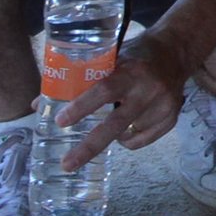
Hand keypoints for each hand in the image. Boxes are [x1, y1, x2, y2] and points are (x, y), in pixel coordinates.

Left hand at [54, 31, 193, 169]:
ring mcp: (163, 106)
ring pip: (126, 135)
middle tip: (67, 164)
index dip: (82, 106)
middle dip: (89, 147)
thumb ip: (79, 80)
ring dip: (112, 134)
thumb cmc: (135, 54)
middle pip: (116, 124)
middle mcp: (149, 89)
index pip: (105, 90)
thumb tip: (39, 104)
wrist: (177, 51)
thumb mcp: (110, 57)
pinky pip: (141, 141)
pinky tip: (129, 125)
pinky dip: (129, 139)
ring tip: (115, 116)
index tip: (61, 121)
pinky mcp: (172, 118)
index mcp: (132, 70)